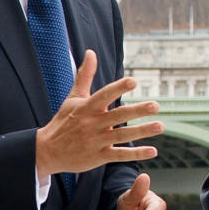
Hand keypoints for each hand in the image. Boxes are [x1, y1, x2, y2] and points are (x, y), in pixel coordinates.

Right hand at [35, 50, 163, 178]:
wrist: (48, 151)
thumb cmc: (63, 121)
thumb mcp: (73, 98)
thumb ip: (85, 75)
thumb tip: (91, 52)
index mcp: (87, 107)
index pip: (104, 95)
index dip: (118, 88)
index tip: (134, 82)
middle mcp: (92, 123)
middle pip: (118, 115)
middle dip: (138, 110)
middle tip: (156, 106)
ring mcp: (96, 141)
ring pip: (122, 135)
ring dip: (142, 131)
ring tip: (160, 125)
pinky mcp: (98, 157)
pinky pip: (120, 155)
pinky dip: (136, 154)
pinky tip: (153, 151)